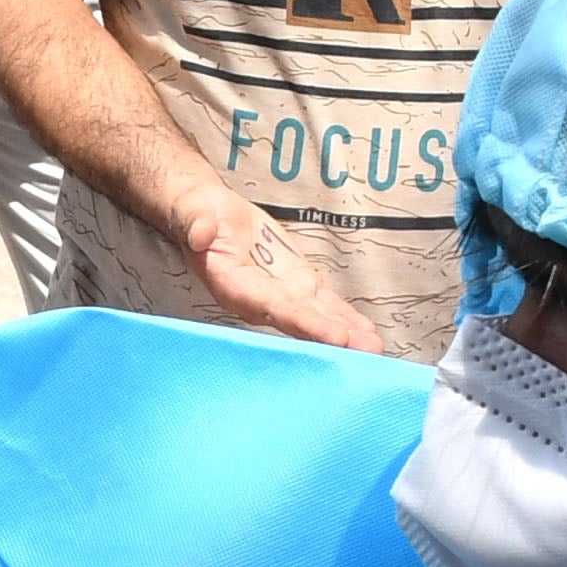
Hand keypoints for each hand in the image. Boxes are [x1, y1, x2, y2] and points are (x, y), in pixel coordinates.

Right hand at [163, 172, 374, 349]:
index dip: (304, 322)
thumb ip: (196, 225)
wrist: (207, 214)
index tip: (335, 336)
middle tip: (365, 352)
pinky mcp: (294, 286)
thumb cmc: (196, 215)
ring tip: (374, 348)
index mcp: (232, 284)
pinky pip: (322, 305)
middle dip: (333, 337)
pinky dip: (345, 318)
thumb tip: (200, 234)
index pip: (272, 307)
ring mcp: (279, 295)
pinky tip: (365, 332)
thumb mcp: (193, 213)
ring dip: (346, 334)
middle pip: (300, 321)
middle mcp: (258, 299)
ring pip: (316, 317)